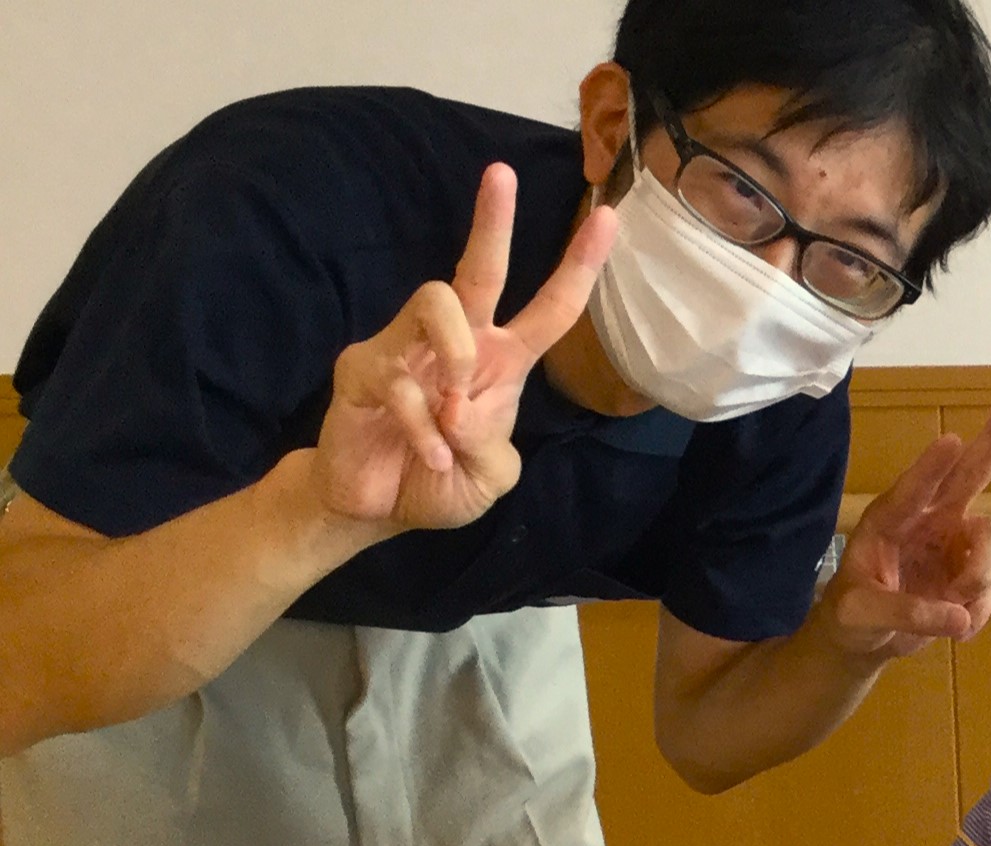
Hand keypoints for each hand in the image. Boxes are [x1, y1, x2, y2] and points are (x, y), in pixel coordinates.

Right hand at [312, 164, 615, 532]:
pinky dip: (421, 428)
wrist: (372, 507)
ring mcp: (404, 348)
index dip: (579, 268)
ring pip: (436, 302)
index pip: (549, 309)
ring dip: (455, 356)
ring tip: (450, 416)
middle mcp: (456, 343)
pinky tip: (430, 455)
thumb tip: (459, 411)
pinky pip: (400, 379)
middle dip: (493, 222)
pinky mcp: (363, 368)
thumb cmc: (438, 482)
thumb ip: (490, 447)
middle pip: (478, 269)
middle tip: (502, 172)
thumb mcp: (489, 478)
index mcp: (500, 364)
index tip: (608, 218)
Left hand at [817, 389, 990, 662]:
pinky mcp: (975, 573)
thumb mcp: (859, 616)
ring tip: (954, 608)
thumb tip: (959, 618)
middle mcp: (930, 519)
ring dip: (979, 575)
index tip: (951, 441)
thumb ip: (903, 613)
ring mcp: (957, 544)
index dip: (933, 467)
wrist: (866, 639)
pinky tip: (955, 626)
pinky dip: (980, 610)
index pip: (914, 489)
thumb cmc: (851, 615)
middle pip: (971, 472)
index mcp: (891, 518)